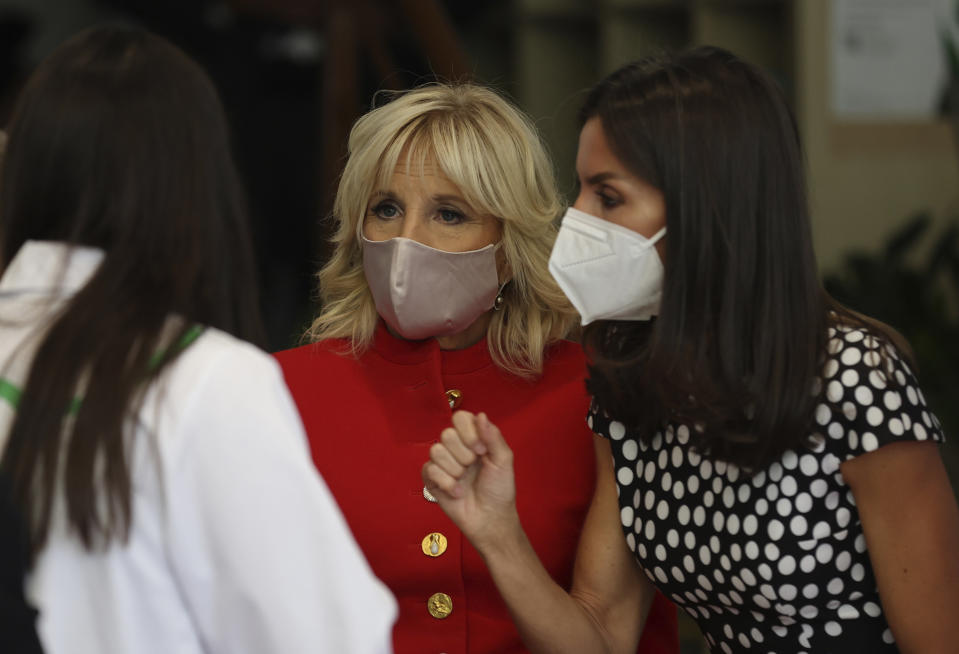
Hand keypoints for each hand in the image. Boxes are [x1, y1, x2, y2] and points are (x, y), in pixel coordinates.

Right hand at [422, 411, 519, 551]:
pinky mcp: (432, 480)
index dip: (468, 432)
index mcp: (473, 439)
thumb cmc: (499, 490)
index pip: (460, 418)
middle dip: (464, 454)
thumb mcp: (503, 461)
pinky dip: (446, 483)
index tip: (481, 450)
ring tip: (465, 480)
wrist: (491, 518)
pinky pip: (429, 470)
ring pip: (436, 451)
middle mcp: (456, 448)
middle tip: (474, 467)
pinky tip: (458, 492)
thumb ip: (493, 437)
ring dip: (455, 470)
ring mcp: (443, 464)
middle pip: (447, 434)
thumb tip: (480, 415)